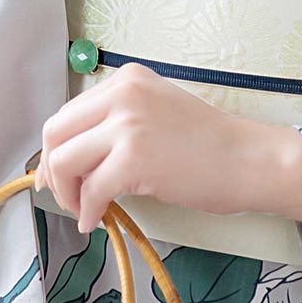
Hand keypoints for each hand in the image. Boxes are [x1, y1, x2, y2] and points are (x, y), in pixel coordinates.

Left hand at [33, 62, 301, 233]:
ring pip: (64, 159)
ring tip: (83, 210)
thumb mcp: (156, 113)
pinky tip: (97, 222)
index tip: (57, 174)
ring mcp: (127, 124)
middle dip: (52, 169)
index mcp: (126, 80)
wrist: (249, 160)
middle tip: (62, 195)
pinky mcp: (134, 157)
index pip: (69, 112)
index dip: (56, 148)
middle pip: (56, 131)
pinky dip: (87, 211)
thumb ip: (117, 123)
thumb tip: (73, 158)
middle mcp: (122, 93)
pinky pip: (91, 190)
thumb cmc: (209, 144)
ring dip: (66, 192)